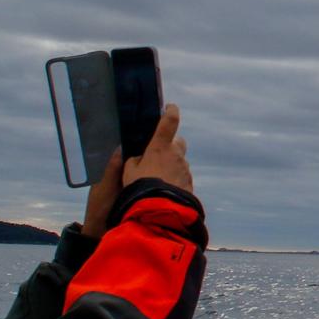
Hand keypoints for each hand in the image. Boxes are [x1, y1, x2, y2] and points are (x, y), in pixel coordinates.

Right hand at [80, 104, 191, 236]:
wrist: (160, 211)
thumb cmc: (141, 187)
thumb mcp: (129, 171)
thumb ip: (134, 160)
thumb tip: (140, 158)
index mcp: (161, 147)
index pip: (169, 122)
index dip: (170, 111)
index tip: (170, 106)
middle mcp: (177, 155)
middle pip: (178, 142)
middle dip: (170, 144)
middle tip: (157, 153)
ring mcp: (185, 169)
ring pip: (179, 162)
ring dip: (170, 166)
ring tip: (156, 178)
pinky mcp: (189, 183)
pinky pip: (181, 177)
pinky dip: (174, 179)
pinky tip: (163, 189)